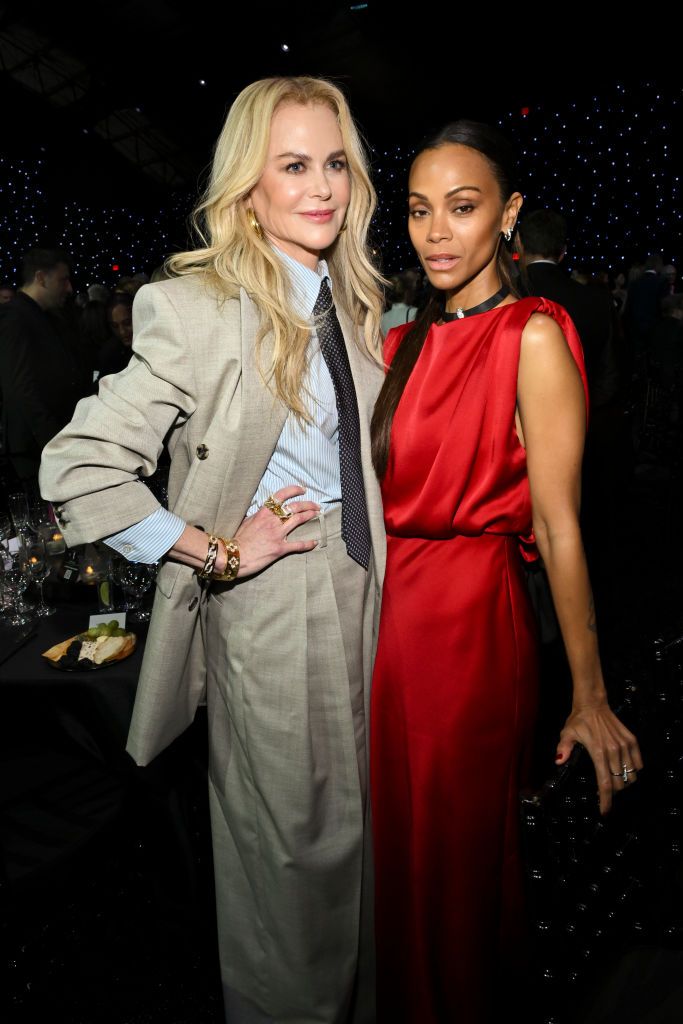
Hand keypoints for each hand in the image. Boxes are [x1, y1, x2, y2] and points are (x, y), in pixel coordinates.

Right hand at [231, 486, 319, 578]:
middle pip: (294, 507)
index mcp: (264, 512)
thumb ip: (257, 515)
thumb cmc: (237, 539)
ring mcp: (277, 534)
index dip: (294, 490)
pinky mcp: (279, 548)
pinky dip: (308, 543)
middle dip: (308, 504)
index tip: (302, 489)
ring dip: (310, 516)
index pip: (281, 495)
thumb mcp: (246, 521)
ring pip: (298, 520)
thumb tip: (263, 512)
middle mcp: (272, 521)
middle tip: (316, 505)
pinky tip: (315, 542)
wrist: (232, 556)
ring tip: (318, 514)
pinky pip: (298, 545)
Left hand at [555, 699, 642, 814]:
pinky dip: (634, 771)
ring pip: (630, 775)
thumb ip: (564, 748)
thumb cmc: (579, 721)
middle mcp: (614, 750)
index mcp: (598, 752)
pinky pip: (638, 763)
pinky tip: (625, 771)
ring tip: (614, 782)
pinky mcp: (632, 740)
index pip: (604, 783)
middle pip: (619, 783)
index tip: (604, 811)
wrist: (593, 704)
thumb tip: (558, 761)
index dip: (606, 800)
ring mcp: (625, 745)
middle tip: (605, 793)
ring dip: (624, 783)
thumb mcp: (567, 734)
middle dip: (613, 793)